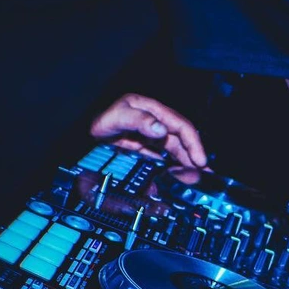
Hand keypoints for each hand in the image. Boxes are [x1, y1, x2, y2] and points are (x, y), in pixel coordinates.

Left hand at [90, 93, 208, 168]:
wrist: (84, 134)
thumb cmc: (99, 120)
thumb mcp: (116, 117)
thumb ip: (138, 121)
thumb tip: (160, 129)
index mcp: (153, 111)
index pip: (181, 126)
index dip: (193, 143)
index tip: (199, 159)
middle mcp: (156, 122)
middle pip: (182, 140)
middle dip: (194, 156)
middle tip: (204, 174)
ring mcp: (151, 135)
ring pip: (176, 149)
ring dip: (187, 162)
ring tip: (197, 177)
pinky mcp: (146, 147)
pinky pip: (165, 156)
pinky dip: (174, 166)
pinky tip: (180, 175)